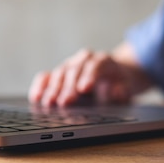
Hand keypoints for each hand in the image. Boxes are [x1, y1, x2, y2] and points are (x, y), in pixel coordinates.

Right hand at [29, 44, 147, 106]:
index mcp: (104, 60)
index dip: (89, 76)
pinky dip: (40, 86)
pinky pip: (46, 76)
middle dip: (69, 87)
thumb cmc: (120, 84)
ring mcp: (70, 65)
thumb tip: (113, 91)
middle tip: (64, 102)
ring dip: (53, 89)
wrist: (115, 76)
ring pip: (60, 72)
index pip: (96, 65)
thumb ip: (122, 91)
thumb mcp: (127, 89)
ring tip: (49, 103)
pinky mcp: (59, 73)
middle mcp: (84, 59)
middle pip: (75, 70)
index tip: (84, 88)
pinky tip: (36, 97)